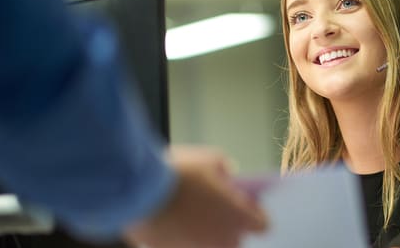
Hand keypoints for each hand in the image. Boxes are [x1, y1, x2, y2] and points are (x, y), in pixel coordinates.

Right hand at [124, 146, 267, 247]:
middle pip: (235, 239)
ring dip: (204, 230)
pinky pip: (183, 243)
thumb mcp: (208, 159)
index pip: (262, 225)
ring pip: (208, 243)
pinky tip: (169, 216)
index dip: (254, 212)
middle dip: (228, 224)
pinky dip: (180, 234)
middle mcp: (221, 239)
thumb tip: (227, 172)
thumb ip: (224, 168)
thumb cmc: (178, 173)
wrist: (138, 190)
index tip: (245, 202)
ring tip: (187, 208)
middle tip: (214, 204)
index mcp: (237, 216)